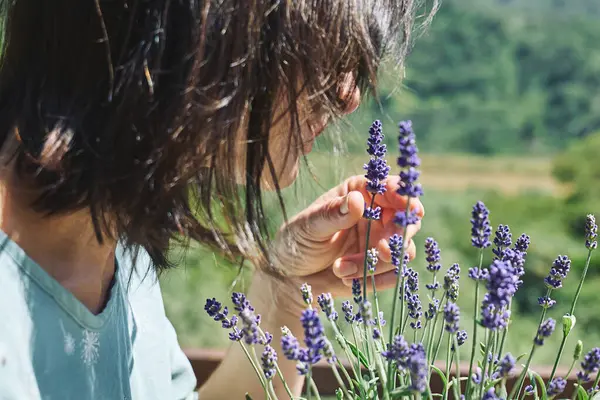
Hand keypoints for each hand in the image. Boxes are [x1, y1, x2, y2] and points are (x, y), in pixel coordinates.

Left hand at [268, 174, 423, 309]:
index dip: (404, 196)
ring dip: (375, 263)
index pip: (390, 188)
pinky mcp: (381, 267)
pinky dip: (373, 280)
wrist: (292, 278)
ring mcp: (381, 241)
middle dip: (398, 236)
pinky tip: (345, 278)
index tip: (410, 209)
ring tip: (340, 268)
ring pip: (402, 250)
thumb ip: (333, 213)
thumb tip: (357, 200)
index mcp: (360, 193)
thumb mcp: (309, 226)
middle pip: (407, 221)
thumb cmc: (297, 242)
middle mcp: (377, 215)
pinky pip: (394, 274)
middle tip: (382, 250)